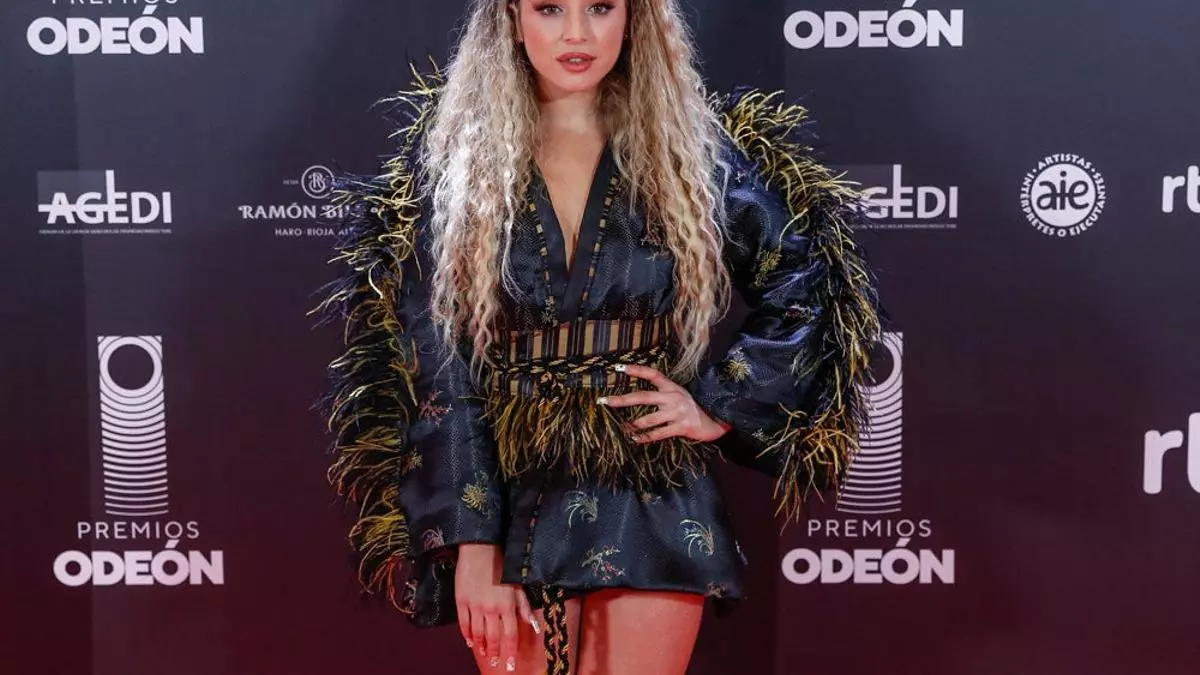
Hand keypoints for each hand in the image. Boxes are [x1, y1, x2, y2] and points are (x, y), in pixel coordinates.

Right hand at [455, 543, 540, 670]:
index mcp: (507, 606)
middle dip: (495, 652)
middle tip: (495, 663)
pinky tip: (470, 641)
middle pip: (493, 637)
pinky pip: (464, 623)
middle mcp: (491, 609)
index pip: (510, 634)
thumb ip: (524, 607)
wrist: (480, 549)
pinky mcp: (461, 601)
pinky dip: (467, 634)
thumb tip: (534, 626)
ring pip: (478, 633)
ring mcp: (475, 606)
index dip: (511, 651)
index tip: (510, 665)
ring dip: (481, 646)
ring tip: (483, 654)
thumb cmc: (501, 565)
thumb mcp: (517, 585)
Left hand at [600, 364, 731, 442]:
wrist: (719, 420)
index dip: (636, 370)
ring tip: (622, 428)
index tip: (619, 368)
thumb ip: (666, 395)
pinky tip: (636, 439)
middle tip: (605, 401)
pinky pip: (659, 433)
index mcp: (673, 387)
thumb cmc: (697, 408)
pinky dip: (646, 437)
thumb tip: (642, 398)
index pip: (652, 375)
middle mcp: (673, 397)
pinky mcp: (682, 426)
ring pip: (649, 418)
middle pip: (643, 396)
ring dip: (633, 425)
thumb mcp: (682, 396)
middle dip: (622, 399)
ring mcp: (677, 412)